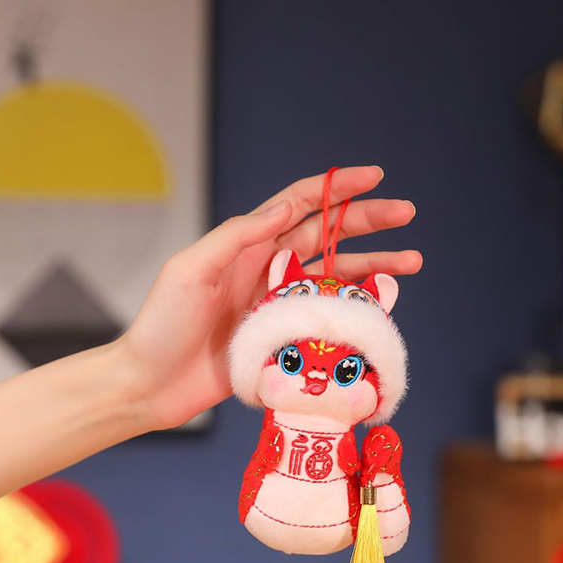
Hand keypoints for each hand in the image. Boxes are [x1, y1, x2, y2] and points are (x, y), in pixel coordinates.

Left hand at [118, 166, 421, 429]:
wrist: (150, 385)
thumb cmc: (161, 325)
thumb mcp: (191, 270)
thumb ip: (237, 236)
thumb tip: (285, 208)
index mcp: (246, 246)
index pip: (299, 205)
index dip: (336, 188)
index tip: (374, 177)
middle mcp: (266, 269)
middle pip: (328, 236)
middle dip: (368, 222)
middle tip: (407, 214)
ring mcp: (277, 304)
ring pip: (335, 277)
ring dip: (373, 266)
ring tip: (412, 261)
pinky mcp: (282, 338)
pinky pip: (327, 318)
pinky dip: (355, 309)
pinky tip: (381, 305)